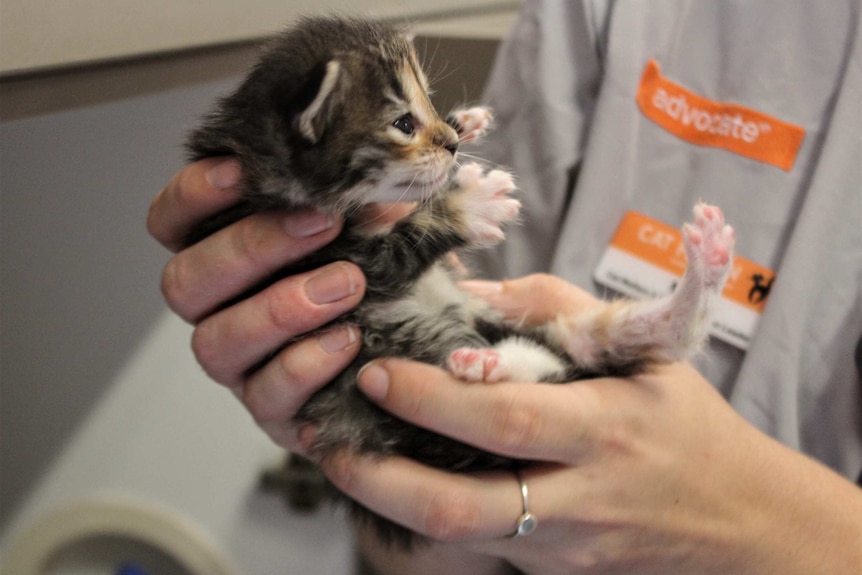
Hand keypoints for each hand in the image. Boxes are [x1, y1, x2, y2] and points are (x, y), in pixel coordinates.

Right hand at [147, 158, 364, 452]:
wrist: (414, 361)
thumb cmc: (378, 279)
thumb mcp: (371, 232)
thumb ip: (355, 205)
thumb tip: (369, 180)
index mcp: (222, 257)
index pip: (171, 222)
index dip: (192, 196)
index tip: (241, 171)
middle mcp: (218, 312)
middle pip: (184, 283)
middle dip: (249, 248)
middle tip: (321, 223)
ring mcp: (242, 366)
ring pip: (214, 343)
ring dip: (279, 309)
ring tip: (348, 284)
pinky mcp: (275, 411)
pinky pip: (267, 395)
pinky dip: (306, 364)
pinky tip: (350, 339)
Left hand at [320, 275, 861, 574]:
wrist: (735, 515)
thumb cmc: (683, 418)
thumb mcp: (640, 349)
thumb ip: (553, 309)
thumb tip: (468, 295)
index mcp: (605, 428)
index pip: (504, 419)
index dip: (432, 399)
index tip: (376, 372)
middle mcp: (580, 497)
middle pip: (463, 506)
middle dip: (383, 478)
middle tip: (329, 440)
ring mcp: (562, 544)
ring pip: (459, 539)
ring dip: (389, 502)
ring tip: (342, 460)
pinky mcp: (550, 565)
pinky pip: (476, 544)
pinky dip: (426, 513)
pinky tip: (394, 478)